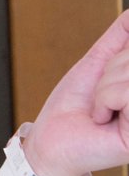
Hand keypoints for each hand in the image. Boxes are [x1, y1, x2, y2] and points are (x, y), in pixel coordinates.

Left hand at [24, 9, 128, 175]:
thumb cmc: (74, 103)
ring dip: (105, 87)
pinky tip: (103, 119)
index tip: (110, 69)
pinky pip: (126, 93)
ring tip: (101, 107)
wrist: (53, 139)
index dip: (122, 55)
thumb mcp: (99, 61)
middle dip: (111, 69)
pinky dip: (105, 100)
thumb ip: (122, 36)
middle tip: (101, 94)